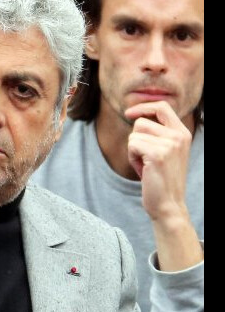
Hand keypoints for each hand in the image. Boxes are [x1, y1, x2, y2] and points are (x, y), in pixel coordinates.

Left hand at [125, 101, 202, 271]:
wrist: (168, 205)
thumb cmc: (161, 179)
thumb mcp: (165, 151)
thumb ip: (158, 133)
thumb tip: (137, 114)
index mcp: (182, 133)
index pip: (162, 106)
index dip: (143, 107)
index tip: (129, 113)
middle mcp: (179, 136)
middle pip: (141, 122)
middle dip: (136, 139)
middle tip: (144, 158)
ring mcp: (169, 144)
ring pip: (134, 134)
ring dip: (133, 150)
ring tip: (145, 165)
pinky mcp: (157, 154)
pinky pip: (132, 145)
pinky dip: (132, 158)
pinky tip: (143, 170)